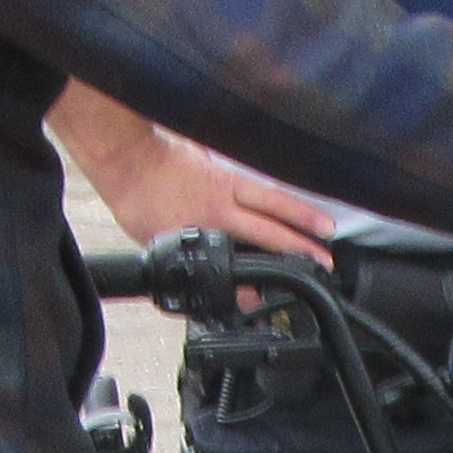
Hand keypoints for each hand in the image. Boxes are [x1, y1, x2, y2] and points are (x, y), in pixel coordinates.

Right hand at [102, 137, 341, 266]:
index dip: (304, 215)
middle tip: (324, 261)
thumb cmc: (162, 158)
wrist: (125, 164)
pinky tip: (243, 295)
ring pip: (242, 256)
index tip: (327, 229)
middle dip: (299, 248)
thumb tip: (248, 188)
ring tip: (290, 282)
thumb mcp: (207, 158)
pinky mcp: (181, 246)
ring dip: (268, 271)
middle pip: (268, 231)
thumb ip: (230, 178)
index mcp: (227, 184)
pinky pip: (210, 270)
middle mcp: (219, 210)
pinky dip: (229, 284)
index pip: (275, 200)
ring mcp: (201, 231)